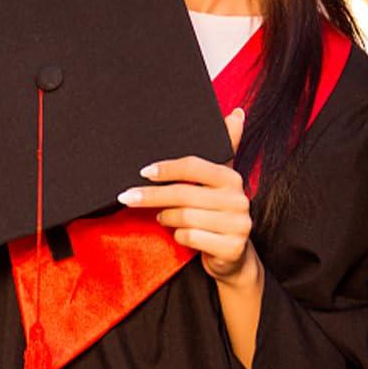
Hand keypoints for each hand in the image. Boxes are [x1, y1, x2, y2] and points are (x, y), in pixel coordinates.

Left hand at [116, 110, 257, 283]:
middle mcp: (239, 199)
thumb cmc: (216, 212)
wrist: (233, 255)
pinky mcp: (232, 248)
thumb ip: (226, 148)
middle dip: (151, 195)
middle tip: (128, 197)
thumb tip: (237, 113)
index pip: (193, 166)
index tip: (143, 172)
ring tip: (162, 217)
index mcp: (231, 178)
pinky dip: (179, 237)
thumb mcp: (218, 181)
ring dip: (167, 218)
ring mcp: (239, 225)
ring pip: (185, 217)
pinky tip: (180, 235)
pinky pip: (192, 237)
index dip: (166, 168)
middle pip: (184, 193)